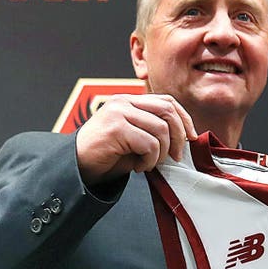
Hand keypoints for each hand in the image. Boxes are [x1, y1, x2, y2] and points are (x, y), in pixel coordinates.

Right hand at [74, 94, 196, 184]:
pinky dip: (150, 161)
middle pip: (167, 111)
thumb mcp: (135, 140)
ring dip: (161, 153)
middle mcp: (123, 102)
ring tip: (149, 164)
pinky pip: (149, 144)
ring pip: (160, 129)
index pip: (166, 101)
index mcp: (129, 101)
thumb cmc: (107, 156)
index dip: (184, 118)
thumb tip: (186, 137)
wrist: (76, 167)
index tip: (191, 137)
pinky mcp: (115, 128)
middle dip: (179, 136)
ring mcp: (118, 112)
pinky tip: (139, 167)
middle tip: (177, 157)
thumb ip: (154, 132)